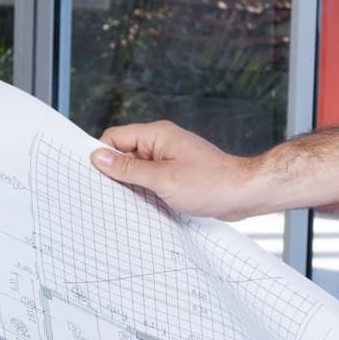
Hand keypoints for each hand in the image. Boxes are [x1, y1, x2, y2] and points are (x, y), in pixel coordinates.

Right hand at [89, 120, 264, 219]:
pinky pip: (153, 179)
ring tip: (131, 201)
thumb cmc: (212, 184)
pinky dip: (147, 191)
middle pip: (125, 153)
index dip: (102, 155)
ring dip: (133, 185)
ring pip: (139, 169)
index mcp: (157, 135)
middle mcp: (163, 143)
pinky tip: (146, 204)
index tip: (93, 175)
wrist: (246, 194)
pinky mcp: (178, 174)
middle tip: (108, 194)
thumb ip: (128, 169)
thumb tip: (99, 157)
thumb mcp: (163, 179)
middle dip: (116, 173)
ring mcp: (171, 159)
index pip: (115, 137)